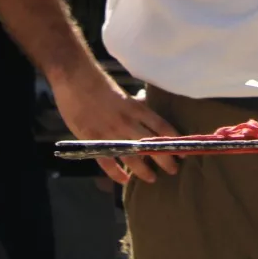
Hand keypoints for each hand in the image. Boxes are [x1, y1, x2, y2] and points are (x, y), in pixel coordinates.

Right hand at [53, 77, 180, 184]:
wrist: (75, 78)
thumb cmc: (99, 83)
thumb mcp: (124, 93)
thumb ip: (136, 104)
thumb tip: (147, 106)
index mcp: (136, 109)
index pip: (162, 127)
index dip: (173, 141)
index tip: (182, 151)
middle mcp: (127, 122)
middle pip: (151, 145)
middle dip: (165, 159)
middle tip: (173, 169)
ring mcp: (110, 132)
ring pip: (133, 156)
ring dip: (144, 170)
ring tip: (152, 178)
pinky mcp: (93, 140)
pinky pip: (107, 162)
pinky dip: (116, 173)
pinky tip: (124, 180)